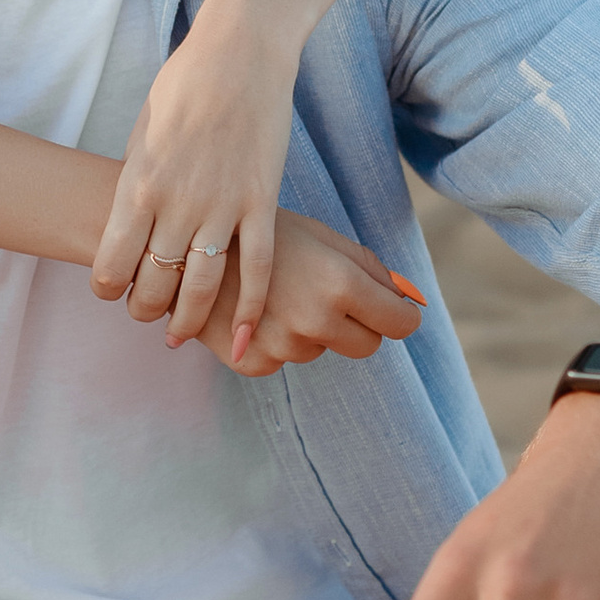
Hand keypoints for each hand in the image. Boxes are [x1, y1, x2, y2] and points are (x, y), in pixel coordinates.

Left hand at [93, 0, 393, 357]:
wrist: (239, 50)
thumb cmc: (185, 83)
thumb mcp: (144, 130)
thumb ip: (138, 178)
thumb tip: (133, 216)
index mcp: (137, 184)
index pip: (110, 262)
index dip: (107, 288)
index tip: (112, 291)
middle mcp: (175, 203)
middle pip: (154, 283)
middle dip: (146, 309)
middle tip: (148, 314)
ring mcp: (221, 206)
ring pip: (201, 286)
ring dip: (189, 320)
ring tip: (181, 334)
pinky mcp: (262, 202)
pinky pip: (257, 269)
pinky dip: (252, 308)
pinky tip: (249, 336)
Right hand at [188, 208, 423, 376]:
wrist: (188, 249)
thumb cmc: (264, 235)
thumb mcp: (322, 238)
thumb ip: (371, 270)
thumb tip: (411, 300)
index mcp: (340, 285)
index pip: (400, 324)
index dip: (397, 315)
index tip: (389, 310)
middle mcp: (315, 322)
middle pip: (366, 345)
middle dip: (357, 324)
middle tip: (325, 295)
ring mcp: (283, 348)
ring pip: (321, 350)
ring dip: (309, 330)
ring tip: (276, 295)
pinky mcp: (254, 364)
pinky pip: (285, 360)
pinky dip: (275, 341)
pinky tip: (254, 312)